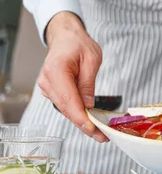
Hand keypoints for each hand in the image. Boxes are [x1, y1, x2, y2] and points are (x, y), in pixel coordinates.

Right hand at [38, 12, 106, 141]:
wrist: (66, 37)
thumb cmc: (78, 44)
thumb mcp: (91, 59)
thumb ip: (88, 83)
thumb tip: (88, 106)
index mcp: (56, 70)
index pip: (68, 99)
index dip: (80, 117)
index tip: (92, 129)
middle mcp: (47, 81)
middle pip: (66, 108)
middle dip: (84, 124)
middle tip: (102, 136)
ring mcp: (46, 87)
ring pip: (65, 109)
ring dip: (81, 120)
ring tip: (100, 131)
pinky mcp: (51, 90)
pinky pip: (65, 104)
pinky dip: (77, 112)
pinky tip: (89, 120)